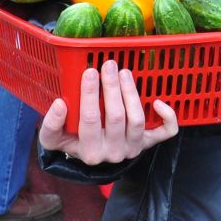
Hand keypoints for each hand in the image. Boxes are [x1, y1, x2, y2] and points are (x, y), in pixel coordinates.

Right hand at [39, 59, 178, 165]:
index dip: (90, 95)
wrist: (91, 155)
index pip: (90, 120)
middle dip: (112, 88)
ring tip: (124, 72)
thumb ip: (51, 124)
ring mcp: (133, 148)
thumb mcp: (52, 138)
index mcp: (90, 151)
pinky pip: (165, 133)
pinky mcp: (148, 143)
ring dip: (131, 93)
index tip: (90, 71)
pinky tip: (159, 101)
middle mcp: (113, 153)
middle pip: (116, 117)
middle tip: (109, 66)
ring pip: (137, 120)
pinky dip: (168, 117)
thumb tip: (60, 104)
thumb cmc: (71, 140)